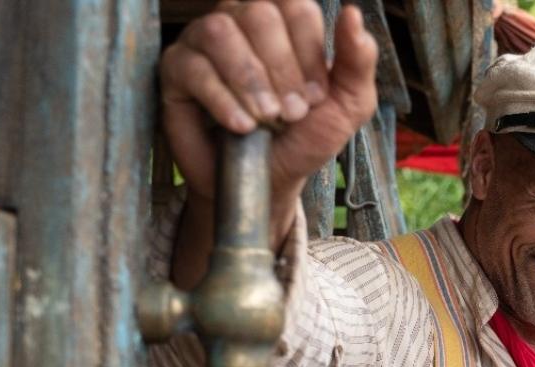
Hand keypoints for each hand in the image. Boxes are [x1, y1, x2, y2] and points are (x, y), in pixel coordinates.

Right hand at [160, 0, 377, 205]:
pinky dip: (222, 100)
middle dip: (281, 70)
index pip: (295, 7)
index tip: (315, 97)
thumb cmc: (303, 138)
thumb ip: (358, 61)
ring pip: (220, 32)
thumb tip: (352, 13)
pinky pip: (193, 67)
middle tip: (291, 114)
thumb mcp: (347, 106)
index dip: (309, 52)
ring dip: (250, 81)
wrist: (267, 182)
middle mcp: (242, 20)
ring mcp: (204, 41)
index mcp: (284, 21)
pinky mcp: (176, 70)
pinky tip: (242, 126)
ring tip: (266, 119)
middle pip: (258, 14)